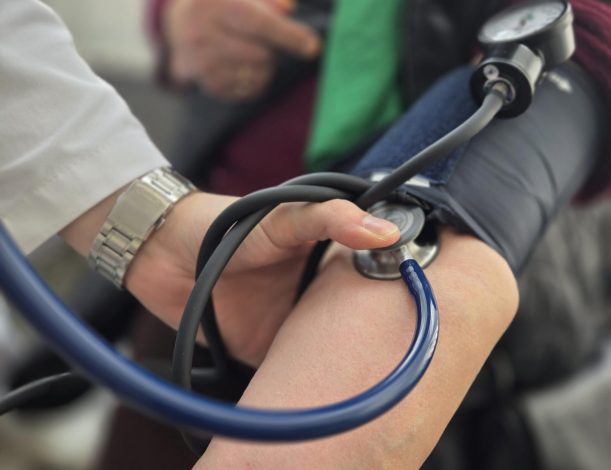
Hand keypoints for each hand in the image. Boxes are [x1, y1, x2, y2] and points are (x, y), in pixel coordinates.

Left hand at [124, 193, 399, 364]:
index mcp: (327, 262)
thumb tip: (386, 233)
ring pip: (329, 353)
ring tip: (376, 380)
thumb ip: (330, 218)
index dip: (395, 294)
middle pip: (357, 324)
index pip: (372, 279)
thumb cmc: (224, 223)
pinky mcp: (266, 352)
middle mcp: (316, 296)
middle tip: (407, 357)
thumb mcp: (283, 216)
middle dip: (376, 339)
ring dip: (343, 365)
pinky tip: (327, 392)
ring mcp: (292, 326)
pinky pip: (292, 375)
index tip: (422, 308)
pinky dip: (305, 384)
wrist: (160, 255)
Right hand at [163, 0, 320, 100]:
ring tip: (253, 54)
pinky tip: (245, 68)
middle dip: (272, 51)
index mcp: (216, 3)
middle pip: (260, 55)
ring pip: (255, 75)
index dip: (288, 36)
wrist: (179, 24)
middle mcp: (202, 31)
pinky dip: (254, 82)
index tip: (313, 47)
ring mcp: (200, 60)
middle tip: (265, 43)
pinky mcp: (204, 82)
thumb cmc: (224, 3)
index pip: (258, 23)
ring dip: (265, 68)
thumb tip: (288, 9)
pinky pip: (245, 91)